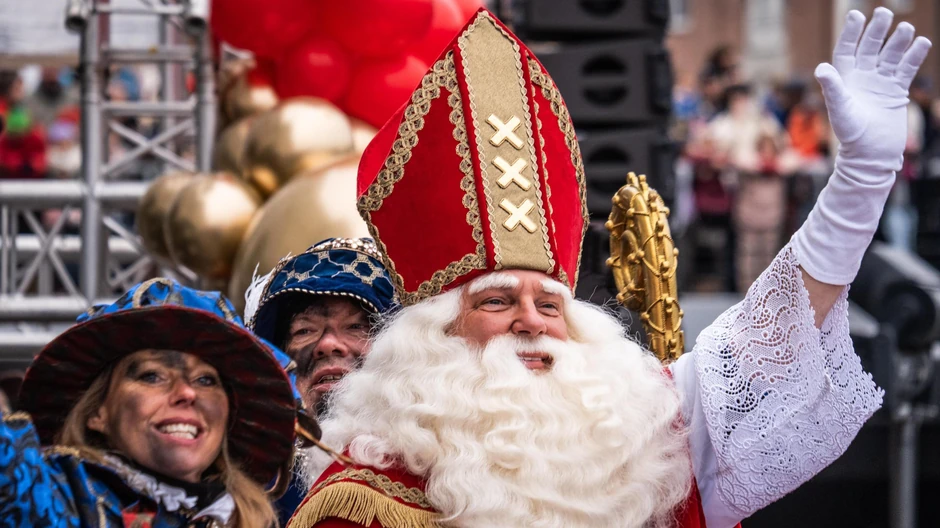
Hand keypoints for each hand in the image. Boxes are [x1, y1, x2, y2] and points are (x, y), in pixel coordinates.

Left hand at [815, 8, 930, 169]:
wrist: (870, 154)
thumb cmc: (850, 134)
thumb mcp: (840, 109)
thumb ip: (833, 88)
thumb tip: (821, 67)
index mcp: (845, 79)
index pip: (847, 50)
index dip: (851, 33)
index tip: (855, 15)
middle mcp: (862, 77)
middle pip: (870, 48)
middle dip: (877, 31)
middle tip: (883, 12)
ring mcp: (881, 83)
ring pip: (890, 56)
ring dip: (897, 42)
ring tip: (905, 28)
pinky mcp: (897, 91)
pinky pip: (906, 69)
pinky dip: (914, 56)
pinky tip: (921, 43)